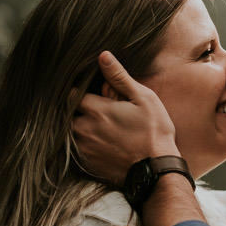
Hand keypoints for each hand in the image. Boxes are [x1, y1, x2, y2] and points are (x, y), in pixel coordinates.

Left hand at [72, 51, 178, 185]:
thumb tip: (103, 56)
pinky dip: (85, 144)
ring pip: (72, 131)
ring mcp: (83, 147)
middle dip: (79, 110)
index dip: (80, 91)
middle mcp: (84, 128)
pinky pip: (77, 149)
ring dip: (81, 127)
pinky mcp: (86, 163)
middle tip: (99, 111)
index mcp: (96, 109)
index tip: (89, 92)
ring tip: (101, 128)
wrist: (156, 170)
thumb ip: (119, 77)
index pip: (72, 94)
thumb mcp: (143, 98)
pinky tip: (103, 144)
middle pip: (69, 113)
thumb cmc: (154, 132)